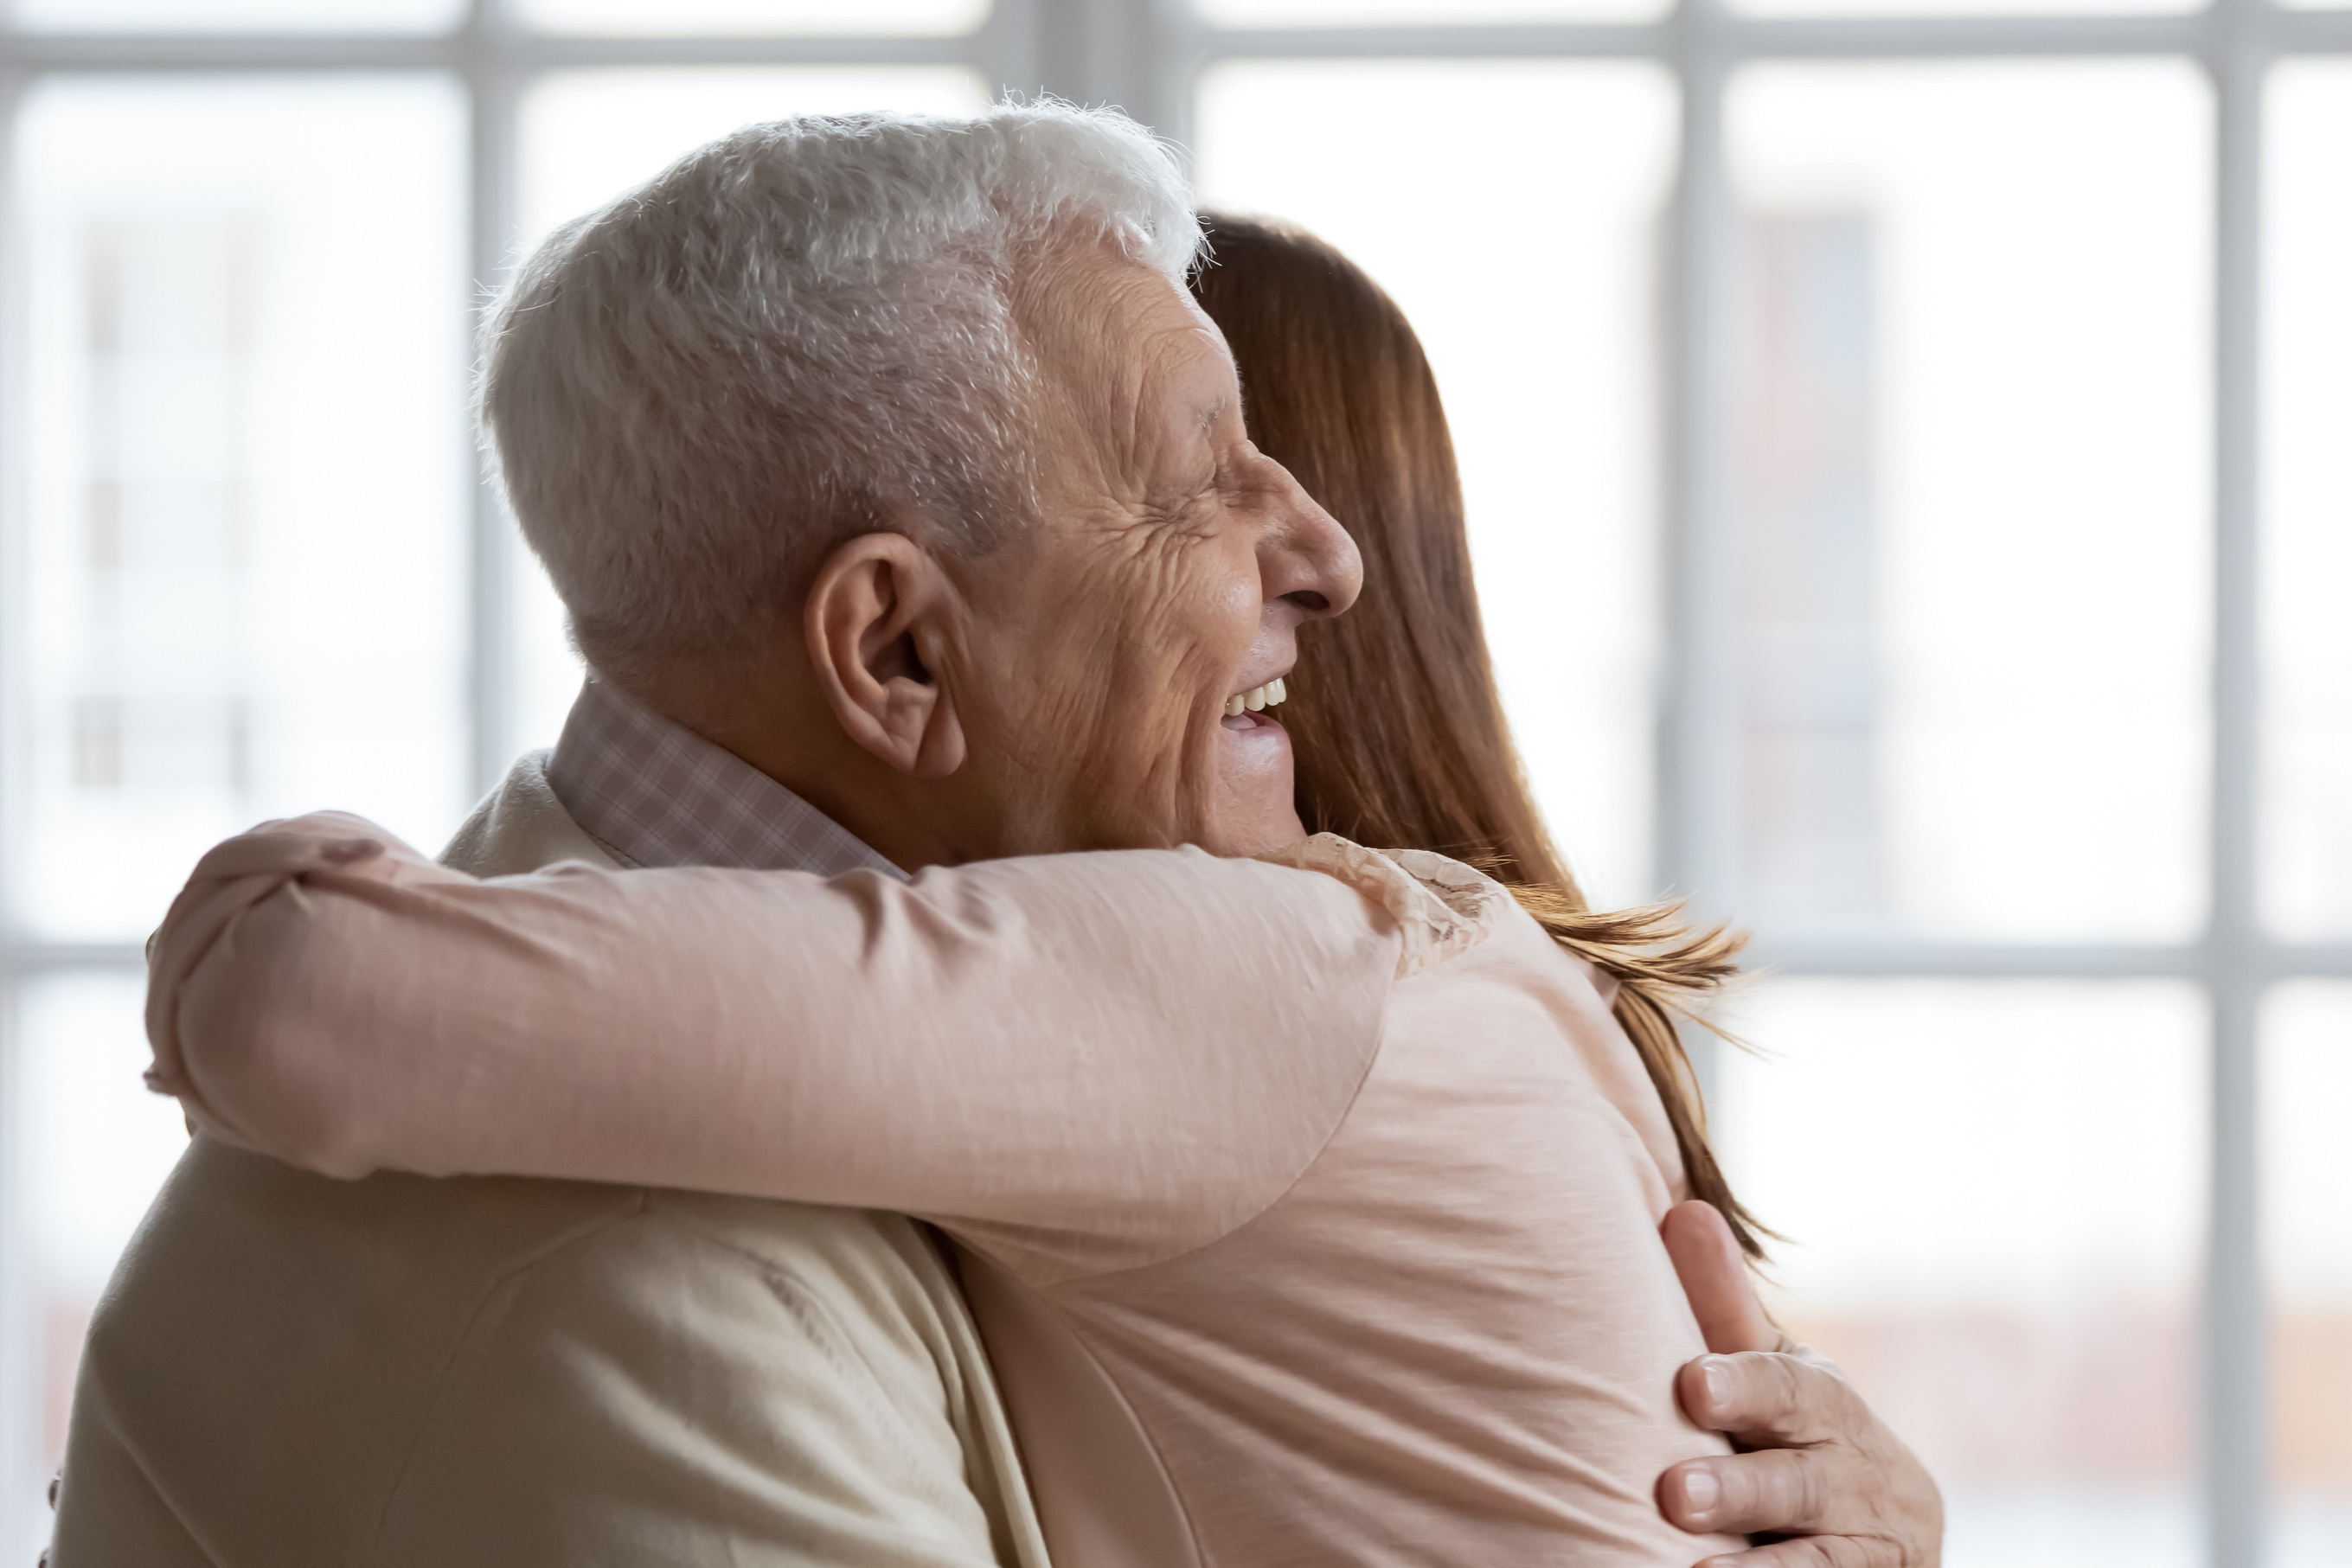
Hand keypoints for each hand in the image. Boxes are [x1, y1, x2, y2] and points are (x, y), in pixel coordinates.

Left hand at [1656, 1201, 1943, 1566]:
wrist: (1887, 1536)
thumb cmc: (1798, 1437)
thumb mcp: (1773, 1373)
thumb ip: (1724, 1307)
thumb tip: (1682, 1208)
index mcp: (1825, 1406)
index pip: (1789, 1391)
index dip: (1744, 1385)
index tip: (1693, 1382)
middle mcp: (1857, 1476)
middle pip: (1800, 1482)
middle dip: (1741, 1486)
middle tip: (1675, 1492)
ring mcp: (1867, 1547)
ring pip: (1817, 1558)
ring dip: (1757, 1566)